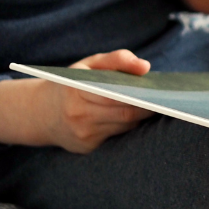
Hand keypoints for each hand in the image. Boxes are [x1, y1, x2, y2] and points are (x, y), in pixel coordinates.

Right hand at [0, 50, 153, 151]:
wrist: (41, 112)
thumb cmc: (72, 84)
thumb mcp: (89, 64)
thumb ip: (117, 59)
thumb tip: (145, 67)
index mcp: (77, 92)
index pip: (116, 97)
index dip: (141, 96)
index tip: (160, 92)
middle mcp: (78, 116)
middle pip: (124, 115)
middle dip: (146, 108)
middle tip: (167, 100)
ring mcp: (82, 135)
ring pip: (123, 127)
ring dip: (140, 118)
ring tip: (158, 106)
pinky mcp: (86, 148)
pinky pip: (116, 136)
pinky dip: (129, 127)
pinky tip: (140, 117)